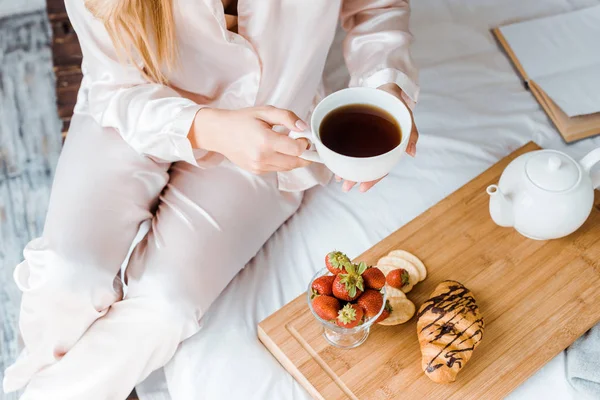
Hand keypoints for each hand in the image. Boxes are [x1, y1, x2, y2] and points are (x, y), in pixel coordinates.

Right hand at [189, 106, 310, 173]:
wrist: (219, 132)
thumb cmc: (242, 120)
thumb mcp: (265, 112)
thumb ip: (287, 117)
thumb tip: (303, 127)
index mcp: (265, 141)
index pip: (297, 149)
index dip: (305, 143)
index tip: (303, 136)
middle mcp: (262, 157)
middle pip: (295, 162)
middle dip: (304, 154)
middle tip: (302, 143)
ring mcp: (259, 166)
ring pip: (288, 167)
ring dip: (294, 158)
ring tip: (289, 145)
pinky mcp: (257, 171)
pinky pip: (277, 169)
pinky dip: (282, 161)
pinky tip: (275, 150)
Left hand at [337, 83, 418, 192]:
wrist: (384, 87)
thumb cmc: (395, 103)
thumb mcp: (405, 116)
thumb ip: (410, 133)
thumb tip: (411, 152)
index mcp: (387, 146)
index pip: (381, 167)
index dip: (372, 178)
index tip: (362, 188)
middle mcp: (375, 147)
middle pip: (366, 167)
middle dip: (355, 178)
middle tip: (345, 187)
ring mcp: (364, 141)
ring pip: (355, 159)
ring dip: (347, 170)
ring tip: (338, 178)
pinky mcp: (352, 132)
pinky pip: (345, 146)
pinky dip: (340, 154)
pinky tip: (334, 160)